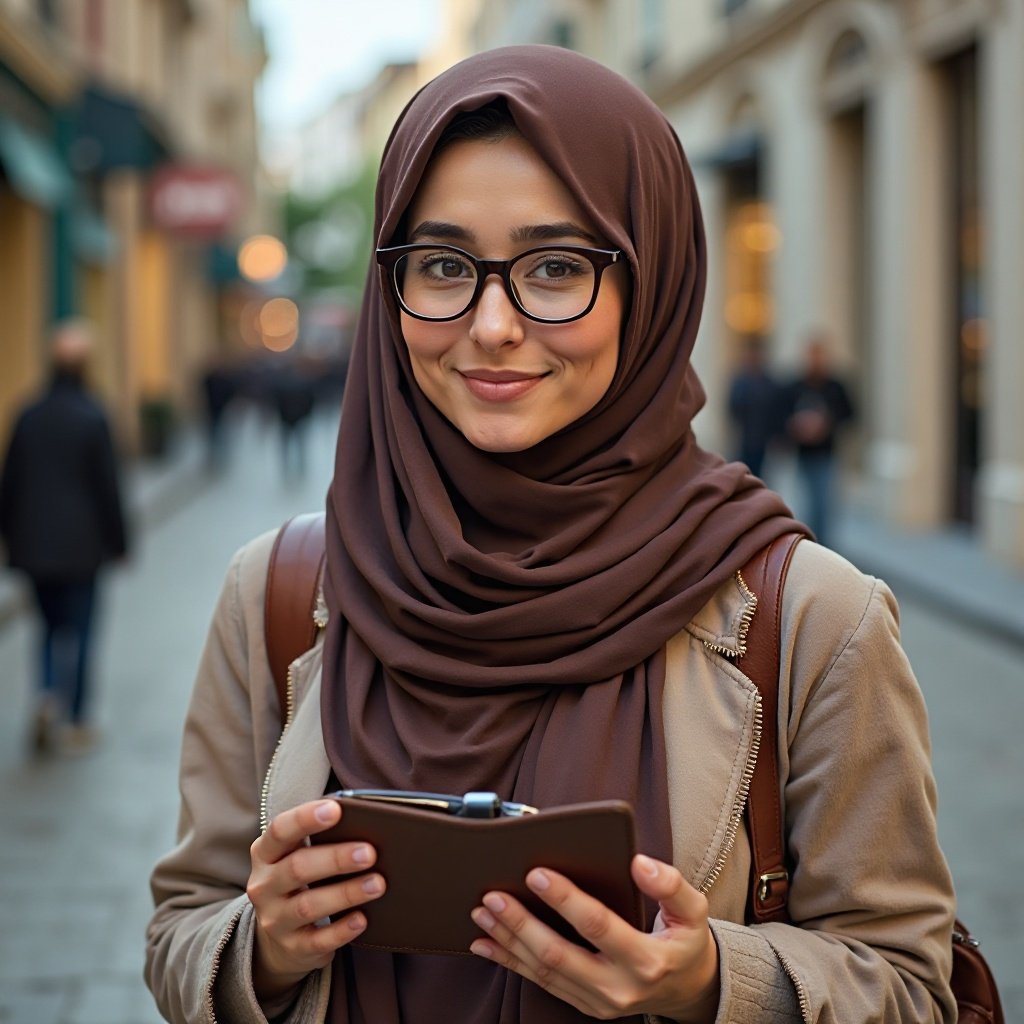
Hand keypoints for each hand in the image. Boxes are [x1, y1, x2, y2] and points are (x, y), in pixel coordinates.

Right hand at [246, 799, 385, 1004]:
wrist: (278, 936)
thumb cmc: (299, 879)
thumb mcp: (296, 854)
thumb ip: (320, 838)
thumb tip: (367, 821)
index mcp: (265, 853)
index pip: (280, 830)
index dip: (305, 818)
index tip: (336, 809)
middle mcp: (265, 886)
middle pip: (297, 868)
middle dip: (336, 859)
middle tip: (370, 853)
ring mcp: (275, 920)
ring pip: (309, 906)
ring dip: (346, 893)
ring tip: (378, 884)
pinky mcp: (293, 948)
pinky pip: (318, 941)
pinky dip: (342, 930)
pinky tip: (363, 919)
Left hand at [469, 853, 718, 1022]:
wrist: (687, 990)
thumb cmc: (684, 941)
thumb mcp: (693, 912)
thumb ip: (671, 885)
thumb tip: (638, 863)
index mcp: (646, 960)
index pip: (597, 926)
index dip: (565, 900)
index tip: (536, 873)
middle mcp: (619, 988)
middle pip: (559, 956)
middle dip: (521, 925)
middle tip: (493, 896)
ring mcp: (598, 1002)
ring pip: (544, 972)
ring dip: (508, 942)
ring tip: (482, 912)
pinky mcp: (583, 1004)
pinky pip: (541, 984)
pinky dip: (510, 962)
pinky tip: (487, 944)